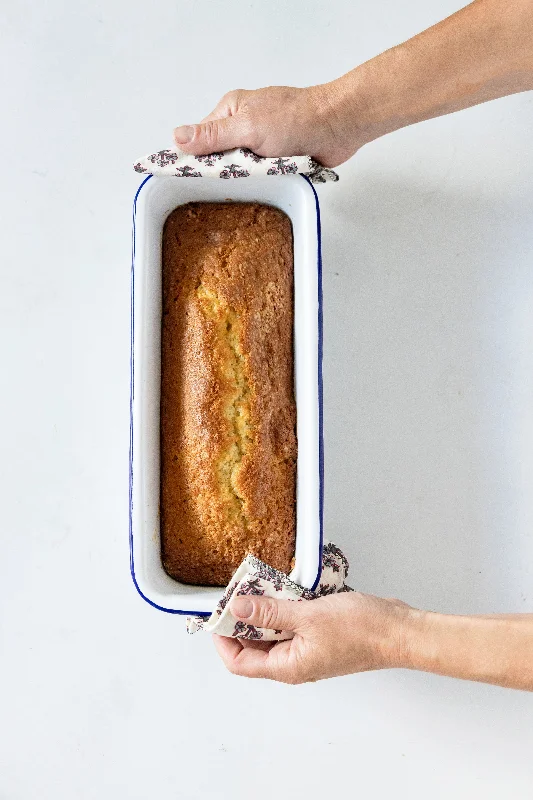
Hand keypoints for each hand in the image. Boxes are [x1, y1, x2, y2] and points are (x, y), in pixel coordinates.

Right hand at [172, 84, 361, 167]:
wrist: (338, 126)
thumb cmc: (296, 119)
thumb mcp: (248, 128)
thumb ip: (213, 136)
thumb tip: (177, 136)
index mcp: (231, 111)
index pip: (201, 140)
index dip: (195, 160)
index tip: (189, 179)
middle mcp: (244, 125)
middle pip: (221, 158)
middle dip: (226, 172)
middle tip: (232, 181)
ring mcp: (262, 143)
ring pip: (243, 170)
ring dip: (248, 179)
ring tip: (254, 182)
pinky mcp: (278, 158)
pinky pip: (263, 175)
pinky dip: (265, 181)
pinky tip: (266, 186)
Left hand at [213, 591, 416, 683]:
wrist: (399, 630)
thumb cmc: (362, 630)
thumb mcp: (309, 616)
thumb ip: (270, 614)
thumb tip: (237, 609)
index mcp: (288, 667)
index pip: (240, 663)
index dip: (223, 640)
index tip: (218, 613)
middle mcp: (295, 662)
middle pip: (255, 646)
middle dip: (243, 619)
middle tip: (238, 590)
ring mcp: (308, 649)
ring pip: (274, 632)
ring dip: (265, 609)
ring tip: (259, 584)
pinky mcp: (320, 635)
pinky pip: (293, 623)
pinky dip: (285, 606)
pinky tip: (285, 587)